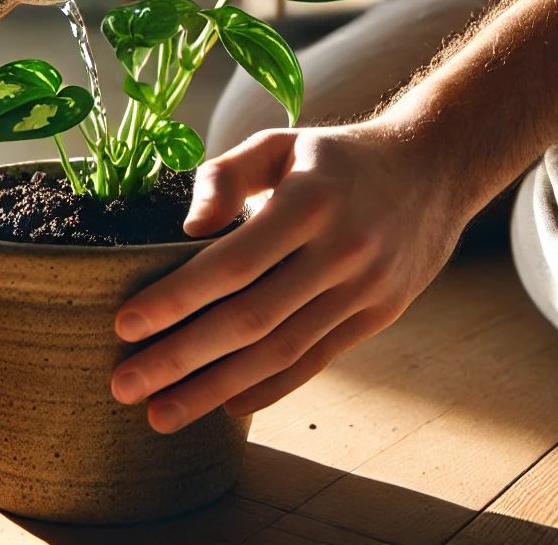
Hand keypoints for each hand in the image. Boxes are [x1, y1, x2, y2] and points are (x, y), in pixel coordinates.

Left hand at [110, 124, 468, 432]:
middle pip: (251, 319)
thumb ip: (226, 176)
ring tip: (163, 414)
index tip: (125, 323)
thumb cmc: (335, 156)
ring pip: (281, 351)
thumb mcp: (279, 143)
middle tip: (125, 385)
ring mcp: (365, 288)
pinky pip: (318, 360)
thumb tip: (188, 230)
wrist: (432, 169)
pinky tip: (226, 406)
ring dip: (216, 388)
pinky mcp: (379, 314)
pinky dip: (271, 388)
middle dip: (182, 358)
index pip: (233, 263)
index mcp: (309, 201)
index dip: (177, 298)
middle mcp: (340, 250)